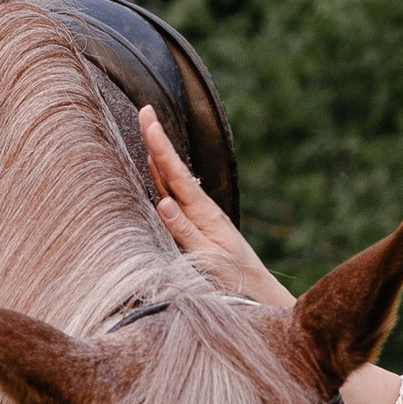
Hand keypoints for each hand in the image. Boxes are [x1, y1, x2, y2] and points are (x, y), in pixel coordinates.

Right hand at [141, 106, 270, 287]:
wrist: (257, 292)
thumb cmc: (233, 279)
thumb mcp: (208, 258)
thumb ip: (185, 231)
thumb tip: (163, 202)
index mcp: (203, 212)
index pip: (176, 174)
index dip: (160, 146)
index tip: (149, 118)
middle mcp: (200, 209)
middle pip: (173, 169)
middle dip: (158, 141)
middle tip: (145, 110)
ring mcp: (198, 216)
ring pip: (172, 181)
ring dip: (159, 156)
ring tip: (148, 132)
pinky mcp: (197, 225)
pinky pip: (174, 196)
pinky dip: (162, 179)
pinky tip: (156, 170)